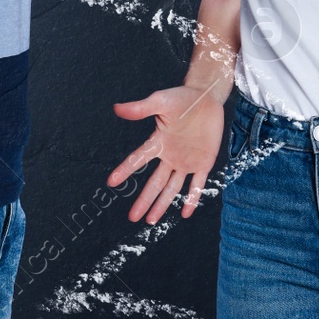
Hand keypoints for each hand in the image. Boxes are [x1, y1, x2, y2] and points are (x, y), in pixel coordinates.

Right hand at [108, 84, 225, 223]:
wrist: (207, 98)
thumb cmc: (182, 97)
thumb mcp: (161, 101)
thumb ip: (141, 108)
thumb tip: (117, 108)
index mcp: (159, 142)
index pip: (138, 159)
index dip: (125, 170)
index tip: (111, 182)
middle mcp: (170, 156)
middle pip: (154, 182)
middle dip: (143, 200)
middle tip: (132, 217)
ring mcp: (187, 161)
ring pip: (172, 188)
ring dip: (162, 204)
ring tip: (151, 220)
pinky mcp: (204, 162)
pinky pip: (197, 184)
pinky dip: (191, 198)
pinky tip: (185, 212)